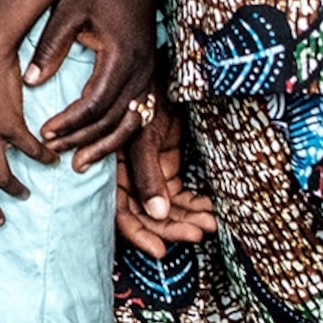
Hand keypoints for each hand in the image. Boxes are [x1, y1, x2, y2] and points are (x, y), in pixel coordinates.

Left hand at [30, 0, 164, 163]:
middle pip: (113, 121)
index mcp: (120, 56)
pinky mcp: (147, 73)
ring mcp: (148, 73)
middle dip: (82, 140)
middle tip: (51, 150)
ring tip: (77, 163)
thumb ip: (50, 46)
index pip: (94, 104)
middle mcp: (140, 70)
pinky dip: (119, 133)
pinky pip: (137, 114)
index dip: (69, 124)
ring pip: (130, 123)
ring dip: (104, 145)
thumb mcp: (69, 10)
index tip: (44, 134)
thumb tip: (31, 81)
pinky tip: (100, 144)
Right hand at [115, 105, 218, 258]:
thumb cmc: (143, 97)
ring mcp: (148, 173)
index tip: (162, 251)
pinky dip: (195, 202)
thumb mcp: (142, 136)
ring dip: (188, 217)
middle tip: (199, 232)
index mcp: (111, 171)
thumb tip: (158, 213)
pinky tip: (210, 206)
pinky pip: (180, 194)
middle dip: (173, 227)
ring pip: (167, 208)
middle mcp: (127, 176)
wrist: (156, 72)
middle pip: (148, 215)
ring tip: (211, 222)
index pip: (121, 213)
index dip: (139, 235)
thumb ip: (147, 174)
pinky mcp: (165, 168)